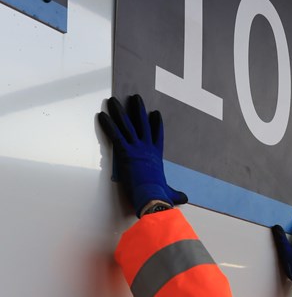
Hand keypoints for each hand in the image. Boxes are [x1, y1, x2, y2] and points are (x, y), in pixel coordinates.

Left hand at [97, 95, 187, 216]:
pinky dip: (108, 124)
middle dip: (137, 110)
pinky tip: (102, 115)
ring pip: (126, 125)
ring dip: (119, 112)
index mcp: (156, 156)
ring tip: (113, 100)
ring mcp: (136, 148)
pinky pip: (115, 135)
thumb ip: (175, 194)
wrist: (152, 196)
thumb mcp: (170, 193)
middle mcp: (147, 149)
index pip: (157, 136)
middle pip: (142, 124)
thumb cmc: (160, 195)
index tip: (155, 113)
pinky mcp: (125, 152)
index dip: (156, 124)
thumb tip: (184, 199)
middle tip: (135, 98)